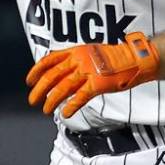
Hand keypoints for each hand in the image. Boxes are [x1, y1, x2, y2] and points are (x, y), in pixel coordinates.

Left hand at [26, 34, 161, 116]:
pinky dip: (70, 106)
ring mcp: (88, 72)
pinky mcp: (98, 84)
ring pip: (62, 88)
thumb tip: (61, 71)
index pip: (49, 60)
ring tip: (46, 109)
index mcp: (76, 51)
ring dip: (51, 100)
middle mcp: (79, 60)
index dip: (36, 71)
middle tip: (32, 100)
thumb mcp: (91, 52)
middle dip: (39, 90)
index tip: (29, 81)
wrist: (135, 59)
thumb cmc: (115, 58)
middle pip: (52, 76)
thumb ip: (76, 60)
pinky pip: (79, 97)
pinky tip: (65, 113)